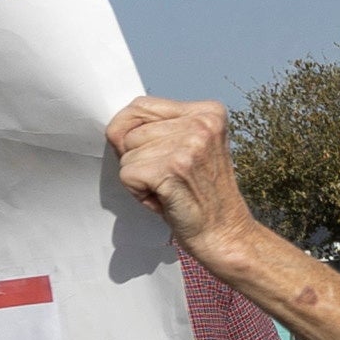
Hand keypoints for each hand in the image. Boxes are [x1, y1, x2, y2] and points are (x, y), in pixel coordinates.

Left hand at [109, 96, 259, 260]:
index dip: (132, 135)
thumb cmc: (201, 195)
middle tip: (169, 178)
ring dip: (140, 177)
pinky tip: (165, 199)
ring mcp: (189, 144)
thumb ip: (159, 129)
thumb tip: (114, 129)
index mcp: (208, 112)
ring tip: (169, 189)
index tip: (156, 157)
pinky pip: (127, 173)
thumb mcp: (189, 148)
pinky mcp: (174, 168)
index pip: (140, 105)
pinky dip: (138, 192)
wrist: (225, 234)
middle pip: (130, 131)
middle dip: (138, 158)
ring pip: (127, 154)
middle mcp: (202, 123)